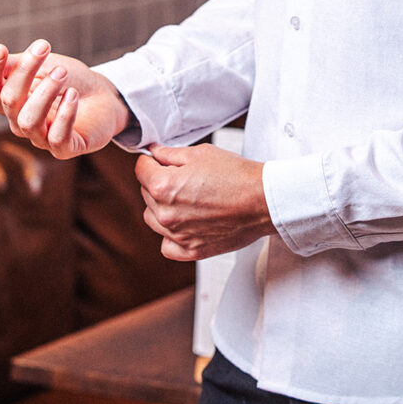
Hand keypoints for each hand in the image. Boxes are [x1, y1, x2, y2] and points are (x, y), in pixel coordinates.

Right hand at [0, 40, 129, 157]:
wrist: (105, 96)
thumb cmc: (70, 80)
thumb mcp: (43, 66)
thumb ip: (12, 66)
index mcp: (11, 101)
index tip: (1, 48)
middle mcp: (21, 122)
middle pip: (10, 99)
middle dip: (25, 71)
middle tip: (44, 48)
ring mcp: (41, 137)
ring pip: (29, 120)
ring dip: (45, 93)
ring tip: (62, 73)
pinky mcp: (64, 149)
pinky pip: (57, 138)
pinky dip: (64, 115)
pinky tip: (73, 95)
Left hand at [136, 143, 272, 261]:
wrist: (262, 200)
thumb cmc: (236, 175)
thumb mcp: (200, 153)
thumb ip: (170, 154)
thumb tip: (154, 153)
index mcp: (163, 186)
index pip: (140, 169)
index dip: (150, 160)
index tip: (158, 159)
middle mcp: (165, 213)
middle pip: (146, 193)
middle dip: (158, 181)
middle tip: (181, 175)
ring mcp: (177, 235)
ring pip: (152, 219)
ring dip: (161, 207)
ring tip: (185, 198)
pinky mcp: (191, 250)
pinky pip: (167, 245)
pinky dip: (171, 235)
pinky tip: (184, 223)